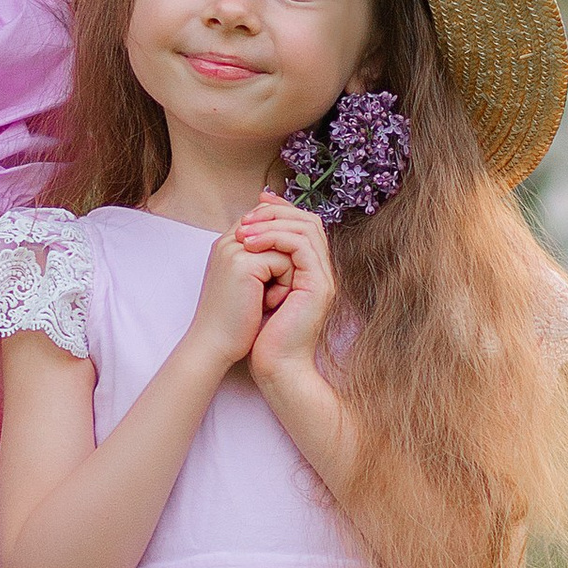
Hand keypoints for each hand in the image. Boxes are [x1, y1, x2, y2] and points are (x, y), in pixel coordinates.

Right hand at [185, 215, 291, 374]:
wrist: (215, 346)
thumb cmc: (234, 321)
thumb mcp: (252, 284)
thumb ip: (265, 260)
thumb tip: (295, 248)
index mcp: (228, 244)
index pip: (267, 222)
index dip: (285, 243)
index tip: (290, 271)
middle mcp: (228, 241)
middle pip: (280, 230)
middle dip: (289, 259)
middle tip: (282, 290)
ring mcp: (234, 249)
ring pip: (286, 247)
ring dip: (288, 274)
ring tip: (272, 299)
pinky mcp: (243, 263)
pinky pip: (284, 262)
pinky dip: (284, 285)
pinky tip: (269, 304)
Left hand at [236, 193, 337, 388]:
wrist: (274, 365)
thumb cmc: (260, 334)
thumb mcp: (256, 287)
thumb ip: (260, 261)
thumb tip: (247, 232)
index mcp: (308, 271)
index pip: (303, 226)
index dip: (282, 209)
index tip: (256, 202)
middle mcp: (320, 271)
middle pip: (309, 221)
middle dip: (276, 211)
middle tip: (247, 216)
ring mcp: (323, 278)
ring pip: (307, 228)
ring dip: (273, 223)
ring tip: (244, 232)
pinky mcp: (319, 287)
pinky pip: (302, 246)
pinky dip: (275, 239)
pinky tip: (252, 245)